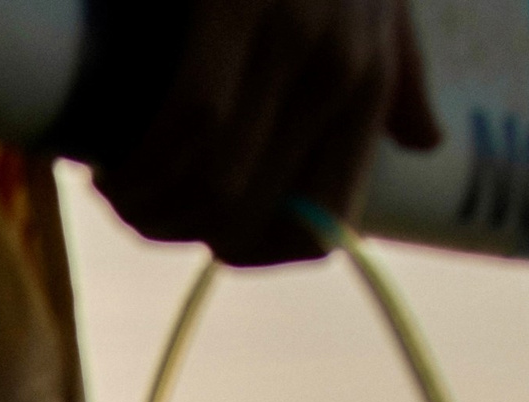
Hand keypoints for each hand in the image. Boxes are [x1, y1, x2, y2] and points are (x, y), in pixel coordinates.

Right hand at [95, 0, 441, 267]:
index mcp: (370, 86)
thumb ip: (398, 67)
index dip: (250, 252)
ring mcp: (292, 40)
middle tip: (131, 206)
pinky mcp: (235, 8)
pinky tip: (103, 159)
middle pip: (247, 217)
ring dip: (144, 206)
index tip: (198, 234)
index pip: (320, 227)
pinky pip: (185, 124)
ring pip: (210, 183)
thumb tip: (425, 142)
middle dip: (177, 233)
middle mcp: (341, 74)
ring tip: (110, 185)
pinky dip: (137, 160)